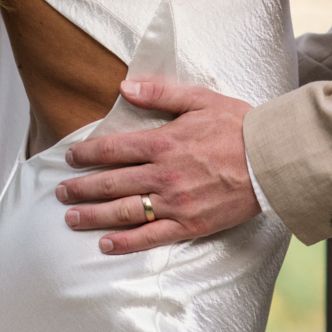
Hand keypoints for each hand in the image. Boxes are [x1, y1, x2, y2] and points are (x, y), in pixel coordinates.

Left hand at [55, 79, 258, 254]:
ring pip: (123, 211)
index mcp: (164, 141)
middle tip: (61, 192)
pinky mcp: (188, 224)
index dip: (88, 153)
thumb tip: (125, 86)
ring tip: (71, 218)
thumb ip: (160, 92)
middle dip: (82, 187)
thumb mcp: (199, 98)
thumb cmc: (237, 126)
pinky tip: (105, 244)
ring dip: (93, 216)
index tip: (70, 158)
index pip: (115, 148)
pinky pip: (149, 237)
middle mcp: (163, 174)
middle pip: (111, 182)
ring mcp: (174, 202)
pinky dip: (124, 242)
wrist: (270, 160)